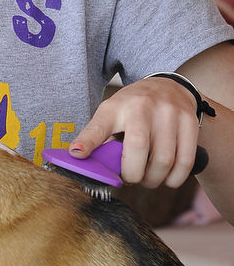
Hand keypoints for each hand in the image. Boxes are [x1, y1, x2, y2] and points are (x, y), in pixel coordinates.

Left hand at [70, 76, 199, 188]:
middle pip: (138, 149)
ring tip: (149, 178)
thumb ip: (97, 138)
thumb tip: (79, 160)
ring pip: (163, 160)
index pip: (99, 126)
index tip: (77, 154)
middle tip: (131, 177)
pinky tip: (167, 178)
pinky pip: (185, 161)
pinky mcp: (189, 121)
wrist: (167, 86)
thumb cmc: (132, 108)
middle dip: (133, 174)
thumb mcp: (110, 115)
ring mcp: (168, 113)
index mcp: (116, 108)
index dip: (87, 142)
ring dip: (154, 179)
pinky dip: (175, 178)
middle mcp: (142, 107)